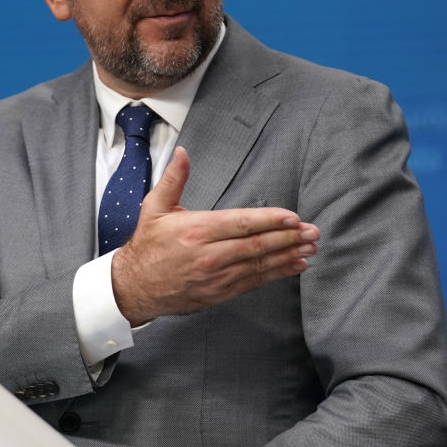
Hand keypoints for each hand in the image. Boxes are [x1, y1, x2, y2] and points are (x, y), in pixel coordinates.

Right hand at [111, 146, 318, 325]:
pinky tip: (294, 265)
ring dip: (288, 255)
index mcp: (195, 230)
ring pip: (258, 265)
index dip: (270, 221)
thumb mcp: (154, 207)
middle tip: (312, 232)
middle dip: (288, 238)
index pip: (240, 224)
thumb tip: (183, 153)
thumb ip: (173, 180)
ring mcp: (215, 277)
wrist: (133, 286)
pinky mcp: (218, 293)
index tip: (293, 217)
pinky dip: (276, 274)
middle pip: (256, 245)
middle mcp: (208, 255)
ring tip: (310, 247)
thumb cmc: (146, 245)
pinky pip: (252, 282)